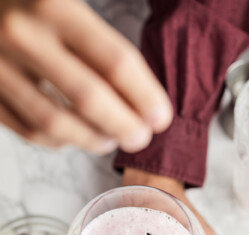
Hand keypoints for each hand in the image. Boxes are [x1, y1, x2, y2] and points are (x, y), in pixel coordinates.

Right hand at [0, 0, 171, 152]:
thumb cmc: (30, 4)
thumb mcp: (65, 2)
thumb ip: (101, 42)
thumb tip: (141, 96)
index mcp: (53, 5)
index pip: (114, 62)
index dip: (144, 96)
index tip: (160, 118)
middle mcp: (23, 36)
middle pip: (88, 98)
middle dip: (124, 125)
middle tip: (141, 138)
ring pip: (55, 122)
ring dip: (91, 139)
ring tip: (110, 141)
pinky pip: (28, 131)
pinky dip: (58, 142)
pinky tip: (76, 137)